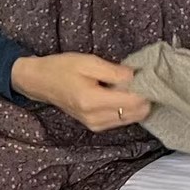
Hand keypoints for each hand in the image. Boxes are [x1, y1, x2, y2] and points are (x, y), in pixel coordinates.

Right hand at [12, 52, 150, 132]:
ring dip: (138, 105)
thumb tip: (137, 76)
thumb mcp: (88, 62)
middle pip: (135, 113)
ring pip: (130, 119)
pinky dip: (128, 110)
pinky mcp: (95, 126)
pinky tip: (126, 96)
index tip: (149, 76)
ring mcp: (95, 125)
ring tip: (136, 87)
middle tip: (146, 81)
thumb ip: (114, 72)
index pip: (132, 101)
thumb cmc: (62, 68)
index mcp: (93, 101)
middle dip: (144, 98)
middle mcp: (95, 118)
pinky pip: (120, 120)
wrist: (41, 82)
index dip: (145, 89)